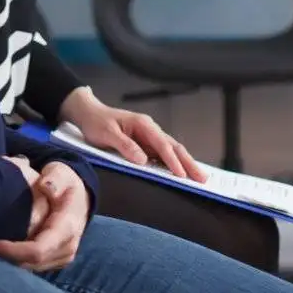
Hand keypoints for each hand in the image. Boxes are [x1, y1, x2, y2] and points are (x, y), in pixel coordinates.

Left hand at [0, 163, 88, 272]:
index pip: (38, 250)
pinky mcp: (56, 260)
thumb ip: (55, 178)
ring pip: (31, 268)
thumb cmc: (66, 183)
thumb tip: (45, 186)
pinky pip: (33, 267)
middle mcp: (67, 248)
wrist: (79, 197)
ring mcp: (63, 257)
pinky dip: (17, 260)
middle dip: (6, 257)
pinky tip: (3, 248)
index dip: (12, 250)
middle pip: (31, 263)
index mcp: (67, 229)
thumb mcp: (61, 173)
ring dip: (10, 260)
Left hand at [59, 89, 207, 182]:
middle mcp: (150, 129)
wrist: (89, 113)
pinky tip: (183, 173)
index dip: (173, 161)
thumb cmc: (96, 122)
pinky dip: (175, 163)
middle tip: (203, 178)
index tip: (183, 175)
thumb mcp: (106, 134)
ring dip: (186, 164)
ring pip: (172, 151)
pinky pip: (163, 154)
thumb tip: (143, 160)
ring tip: (199, 177)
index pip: (162, 145)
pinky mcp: (146, 143)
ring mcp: (149, 136)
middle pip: (174, 147)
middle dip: (189, 163)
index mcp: (143, 125)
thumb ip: (125, 146)